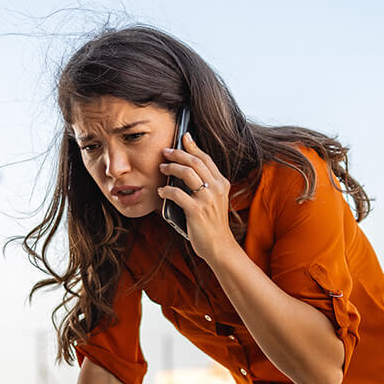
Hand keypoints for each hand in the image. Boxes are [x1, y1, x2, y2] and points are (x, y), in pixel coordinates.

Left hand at [159, 133, 233, 261]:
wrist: (219, 246)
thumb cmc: (212, 224)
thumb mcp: (214, 201)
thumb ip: (205, 185)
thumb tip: (184, 169)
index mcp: (222, 183)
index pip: (206, 158)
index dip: (193, 146)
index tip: (183, 137)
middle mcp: (217, 188)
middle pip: (195, 162)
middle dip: (178, 153)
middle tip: (165, 151)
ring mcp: (207, 199)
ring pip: (187, 173)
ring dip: (171, 167)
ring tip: (162, 167)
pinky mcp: (196, 211)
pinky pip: (177, 193)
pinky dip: (166, 190)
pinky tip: (161, 190)